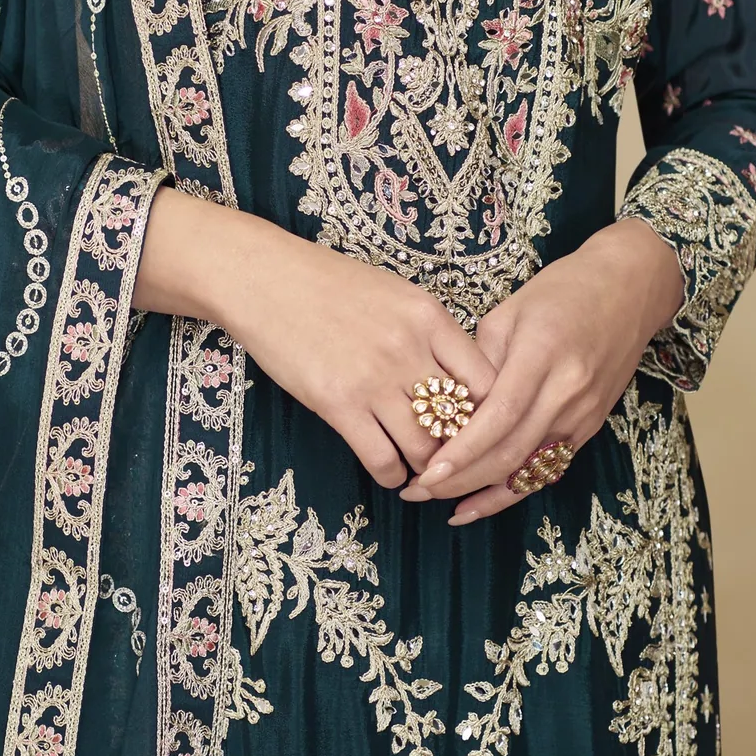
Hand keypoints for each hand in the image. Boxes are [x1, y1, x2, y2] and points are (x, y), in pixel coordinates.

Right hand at [133, 185, 497, 487]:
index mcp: (429, 316)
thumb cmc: (329, 284)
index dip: (490, 414)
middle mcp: (408, 348)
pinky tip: (390, 473)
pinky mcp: (337, 403)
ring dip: (427, 469)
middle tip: (455, 463)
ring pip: (425, 449)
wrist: (265, 279)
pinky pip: (382, 459)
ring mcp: (373, 378)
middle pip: (460, 422)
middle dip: (461, 450)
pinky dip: (392, 476)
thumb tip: (460, 382)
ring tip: (423, 474)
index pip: (486, 381)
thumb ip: (430, 335)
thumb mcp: (395, 295)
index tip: (480, 428)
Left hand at [399, 219, 684, 524]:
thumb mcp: (509, 311)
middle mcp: (566, 392)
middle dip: (463, 479)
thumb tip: (449, 404)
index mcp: (542, 355)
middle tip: (419, 491)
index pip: (499, 417)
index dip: (463, 451)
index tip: (427, 472)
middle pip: (511, 451)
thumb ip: (479, 361)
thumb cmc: (562, 291)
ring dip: (484, 492)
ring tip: (441, 503)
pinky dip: (513, 488)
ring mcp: (582, 414)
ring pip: (529, 467)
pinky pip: (547, 466)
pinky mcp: (589, 426)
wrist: (628, 289)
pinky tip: (481, 503)